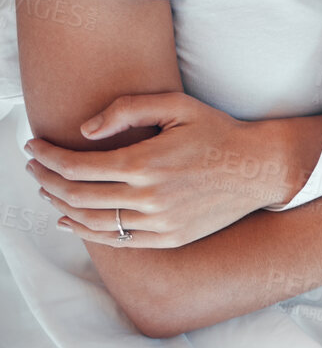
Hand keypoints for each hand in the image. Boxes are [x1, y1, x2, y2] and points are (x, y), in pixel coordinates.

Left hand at [25, 92, 317, 247]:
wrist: (261, 168)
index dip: (47, 157)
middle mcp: (149, 198)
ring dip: (60, 205)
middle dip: (45, 179)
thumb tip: (84, 131)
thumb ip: (128, 109)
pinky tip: (69, 220)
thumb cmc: (219, 131)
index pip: (76, 166)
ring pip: (91, 221)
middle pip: (76, 195)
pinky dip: (85, 231)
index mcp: (147, 163)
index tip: (33, 147)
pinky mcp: (169, 238)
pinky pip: (116, 241)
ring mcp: (159, 223)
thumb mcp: (178, 106)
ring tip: (48, 189)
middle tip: (34, 166)